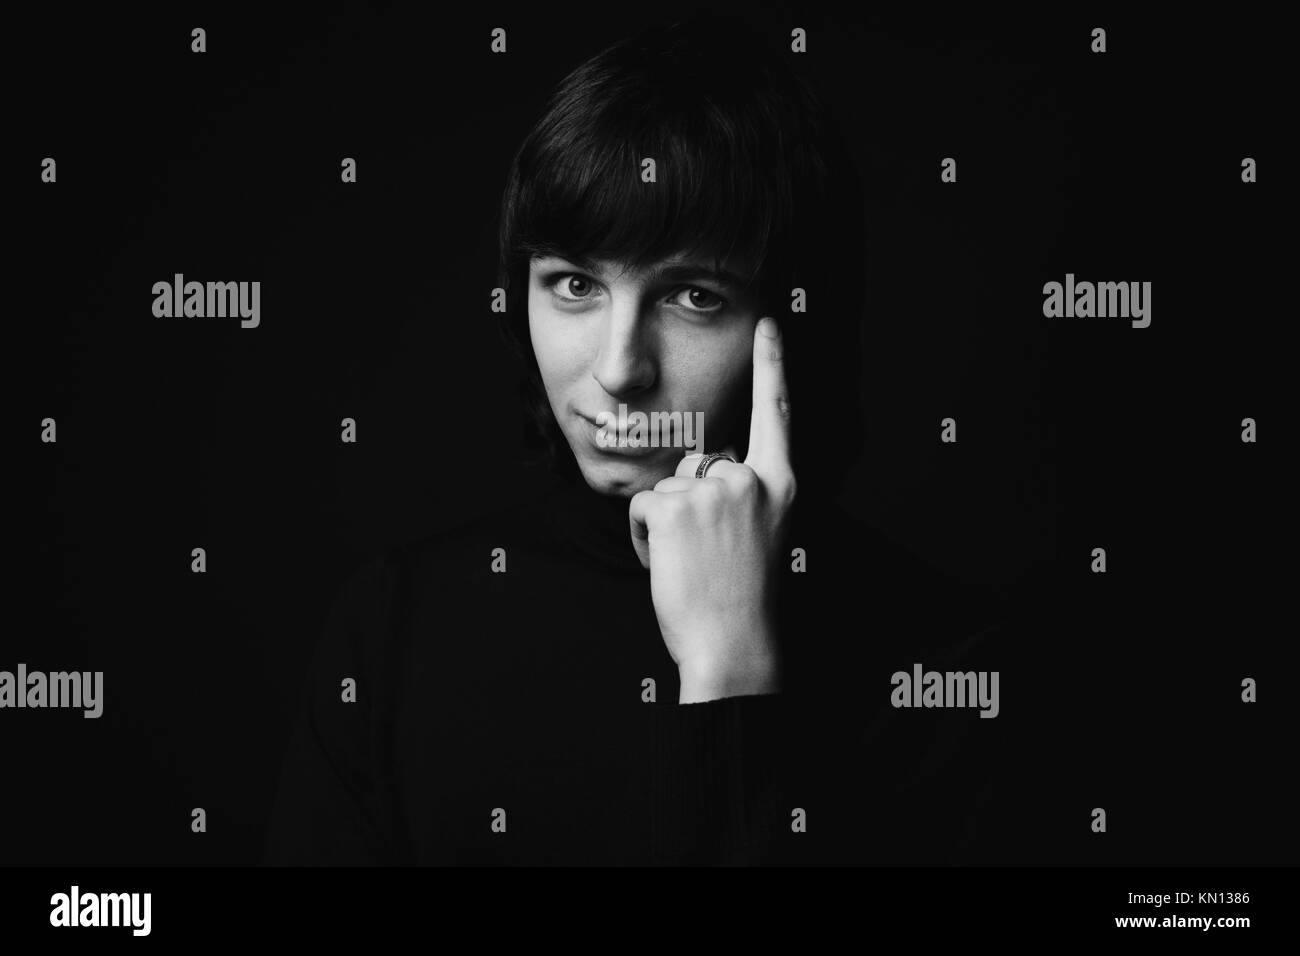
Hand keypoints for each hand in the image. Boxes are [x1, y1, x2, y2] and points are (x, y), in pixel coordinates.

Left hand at [628, 316, 796, 702]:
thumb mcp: (762, 532)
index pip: (776, 413)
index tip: (767, 323)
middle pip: (701, 461)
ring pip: (667, 485)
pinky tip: (667, 563)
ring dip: (665, 522)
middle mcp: (749, 480)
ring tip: (690, 563)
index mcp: (779, 486)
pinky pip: (641, 506)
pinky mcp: (672, 507)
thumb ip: (744, 491)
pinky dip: (643, 536)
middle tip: (707, 552)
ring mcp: (711, 492)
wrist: (732, 644)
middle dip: (690, 499)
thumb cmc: (743, 596)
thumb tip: (704, 466)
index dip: (771, 365)